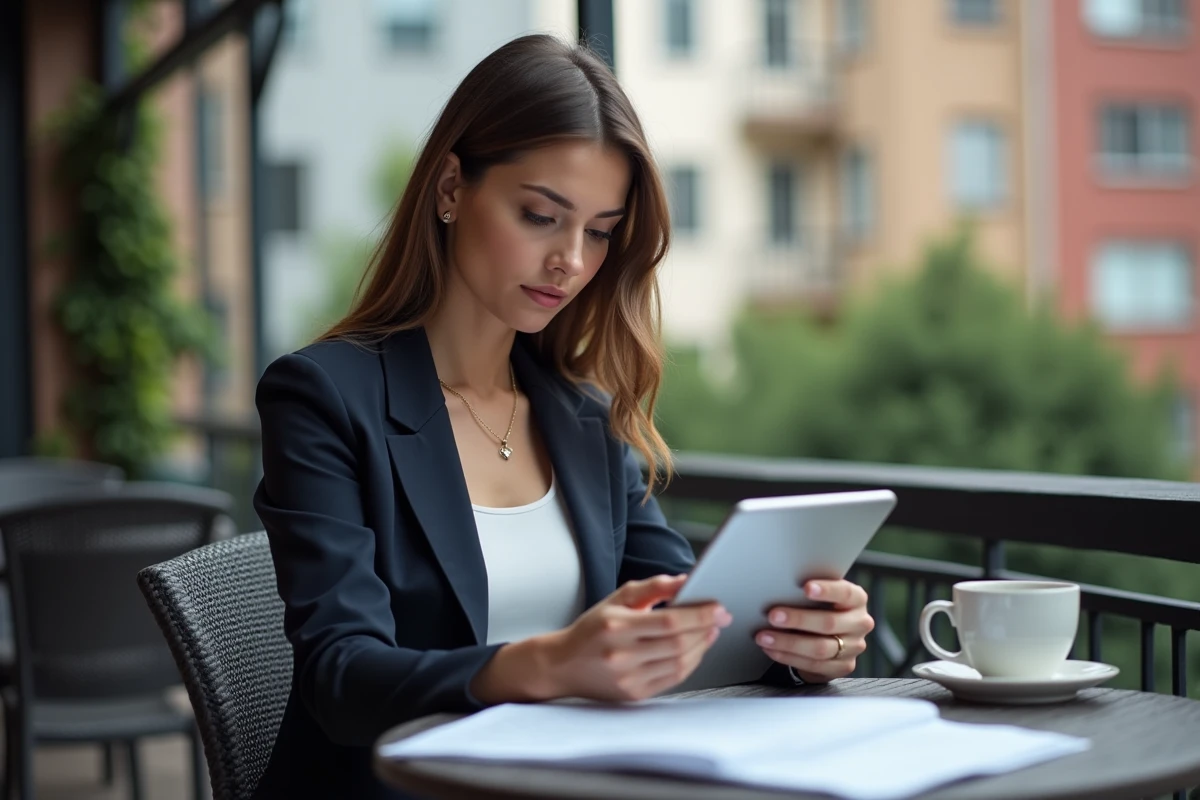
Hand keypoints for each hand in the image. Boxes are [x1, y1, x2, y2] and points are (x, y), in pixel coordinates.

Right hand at [539, 574, 731, 701]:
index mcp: (616, 626)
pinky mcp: (634, 694)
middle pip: (678, 643)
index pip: (669, 621)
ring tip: (710, 631)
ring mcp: (628, 678)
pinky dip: (689, 663)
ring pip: (679, 663)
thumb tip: (685, 580)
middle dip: (706, 629)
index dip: (699, 615)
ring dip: (702, 646)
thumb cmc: (592, 629)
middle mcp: (621, 655)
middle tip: (721, 617)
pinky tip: (694, 650)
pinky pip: (672, 679)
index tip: (718, 607)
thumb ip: (652, 587)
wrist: (563, 665)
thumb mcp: (616, 600)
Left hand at [755, 579, 873, 683]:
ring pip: (820, 648)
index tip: (806, 587)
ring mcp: (853, 647)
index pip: (845, 593)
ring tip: (764, 637)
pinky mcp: (842, 667)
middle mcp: (860, 623)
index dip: (827, 590)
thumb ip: (809, 591)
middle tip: (772, 615)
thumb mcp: (820, 595)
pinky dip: (788, 657)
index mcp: (857, 599)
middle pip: (829, 623)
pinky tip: (771, 650)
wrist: (830, 634)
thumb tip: (779, 586)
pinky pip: (813, 665)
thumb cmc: (820, 606)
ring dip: (787, 642)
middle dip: (798, 619)